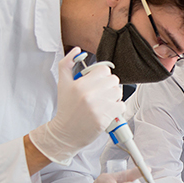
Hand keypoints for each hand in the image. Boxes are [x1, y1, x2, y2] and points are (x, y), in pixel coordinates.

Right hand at [29, 47, 124, 164]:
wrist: (65, 132)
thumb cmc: (66, 108)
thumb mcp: (62, 83)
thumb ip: (66, 64)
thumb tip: (76, 50)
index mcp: (80, 84)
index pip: (104, 70)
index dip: (103, 74)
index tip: (99, 80)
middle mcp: (90, 95)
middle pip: (114, 80)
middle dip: (109, 85)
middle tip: (102, 91)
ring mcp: (98, 107)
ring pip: (119, 93)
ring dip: (114, 96)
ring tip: (104, 101)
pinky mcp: (104, 119)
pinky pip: (121, 106)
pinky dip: (117, 108)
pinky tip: (107, 110)